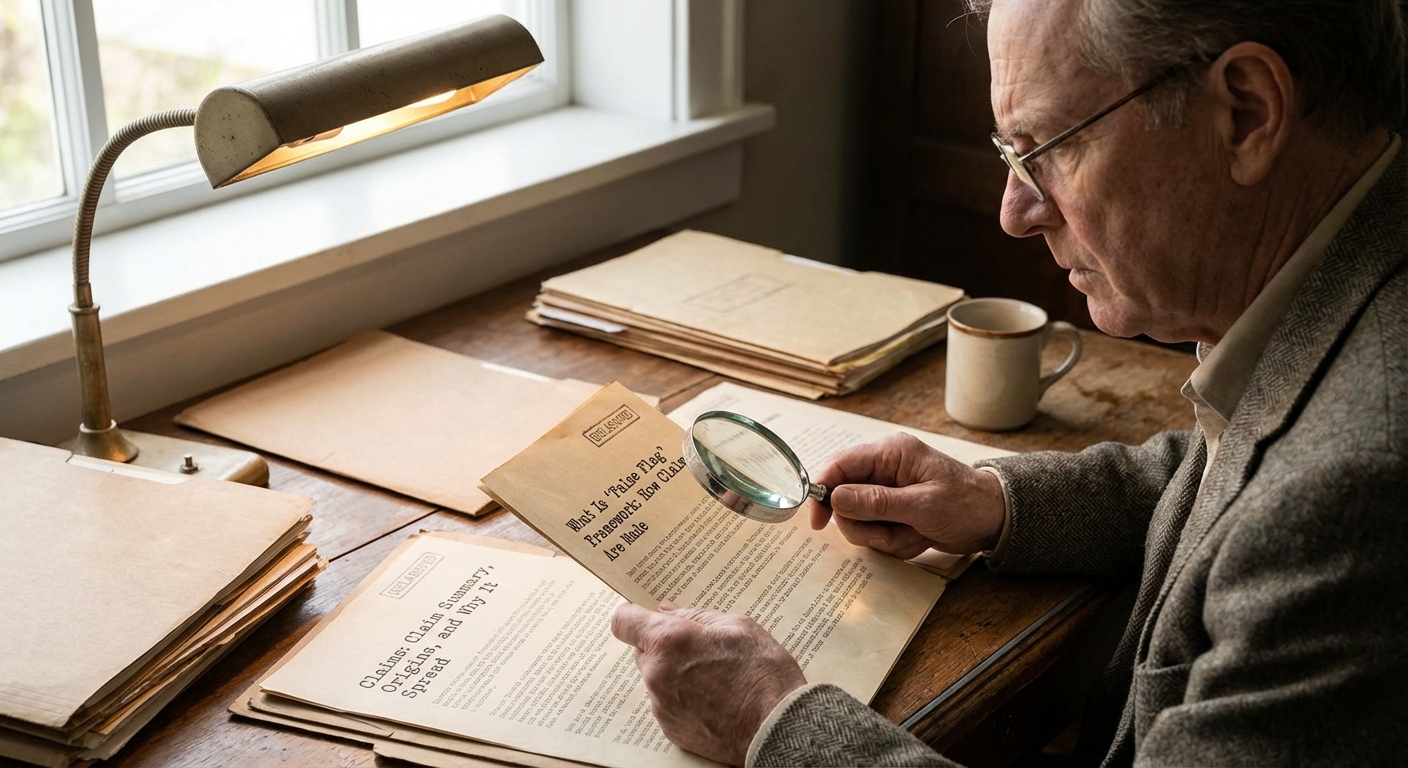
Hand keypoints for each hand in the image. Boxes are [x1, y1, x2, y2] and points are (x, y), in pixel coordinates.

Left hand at [610, 602, 805, 765]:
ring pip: (656, 678)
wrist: (777, 728)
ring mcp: (661, 706)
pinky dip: (683, 699)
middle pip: (642, 651)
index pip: (623, 622)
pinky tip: (713, 699)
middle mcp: (657, 674)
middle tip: (699, 649)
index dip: (633, 616)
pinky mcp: (670, 729)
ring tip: (714, 678)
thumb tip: (666, 612)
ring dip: (674, 674)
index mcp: (669, 641)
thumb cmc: (763, 673)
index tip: (646, 617)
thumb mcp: (737, 626)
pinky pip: (667, 704)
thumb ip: (695, 616)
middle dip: (663, 646)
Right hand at [808, 432, 1005, 558]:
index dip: (822, 491)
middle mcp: (883, 469)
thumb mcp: (922, 505)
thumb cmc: (966, 504)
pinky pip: (874, 531)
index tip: (819, 521)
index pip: (839, 465)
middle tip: (891, 534)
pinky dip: (894, 542)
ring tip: (913, 535)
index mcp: (890, 453)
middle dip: (865, 525)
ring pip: (858, 521)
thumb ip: (877, 502)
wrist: (994, 520)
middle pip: (844, 499)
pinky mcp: (892, 511)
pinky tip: (917, 537)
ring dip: (883, 537)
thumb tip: (836, 497)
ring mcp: (887, 492)